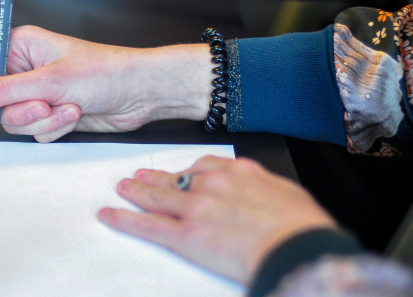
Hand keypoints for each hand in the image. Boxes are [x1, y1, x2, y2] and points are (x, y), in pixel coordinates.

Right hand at [0, 26, 213, 141]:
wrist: (140, 94)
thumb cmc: (106, 72)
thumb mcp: (51, 82)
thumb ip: (4, 90)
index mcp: (20, 45)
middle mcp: (24, 68)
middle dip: (18, 108)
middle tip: (44, 104)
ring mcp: (36, 92)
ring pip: (12, 119)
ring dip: (40, 121)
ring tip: (67, 108)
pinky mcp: (49, 113)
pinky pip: (33, 130)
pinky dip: (53, 128)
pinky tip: (74, 114)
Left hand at [98, 156, 336, 284]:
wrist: (298, 247)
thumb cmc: (302, 227)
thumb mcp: (288, 194)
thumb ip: (264, 190)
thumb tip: (262, 195)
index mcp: (239, 172)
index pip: (205, 166)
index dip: (188, 170)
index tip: (181, 171)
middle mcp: (213, 184)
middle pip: (176, 178)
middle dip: (155, 177)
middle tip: (140, 175)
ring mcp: (196, 208)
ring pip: (157, 197)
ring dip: (136, 192)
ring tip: (122, 188)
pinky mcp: (186, 235)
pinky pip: (148, 226)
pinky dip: (124, 219)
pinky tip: (110, 215)